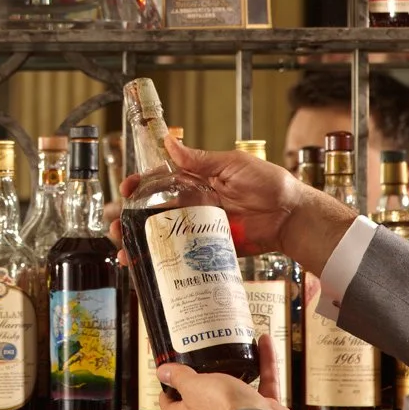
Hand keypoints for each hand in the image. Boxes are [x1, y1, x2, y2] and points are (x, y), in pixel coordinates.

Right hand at [107, 135, 357, 274]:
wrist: (292, 216)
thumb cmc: (269, 184)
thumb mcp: (233, 164)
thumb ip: (201, 159)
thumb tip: (170, 142)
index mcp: (198, 180)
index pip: (161, 181)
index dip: (141, 184)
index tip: (127, 188)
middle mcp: (195, 204)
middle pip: (155, 211)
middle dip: (131, 218)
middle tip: (116, 224)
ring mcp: (201, 228)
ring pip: (164, 235)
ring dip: (140, 241)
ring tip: (124, 248)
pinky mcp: (211, 249)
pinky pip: (184, 255)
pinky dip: (164, 261)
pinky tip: (145, 267)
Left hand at [157, 333, 296, 409]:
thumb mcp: (193, 387)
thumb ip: (179, 378)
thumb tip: (163, 372)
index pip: (172, 409)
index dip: (167, 394)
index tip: (167, 379)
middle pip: (205, 397)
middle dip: (206, 378)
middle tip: (203, 357)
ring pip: (238, 386)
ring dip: (239, 367)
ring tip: (236, 349)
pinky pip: (264, 382)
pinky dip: (265, 363)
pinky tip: (264, 345)